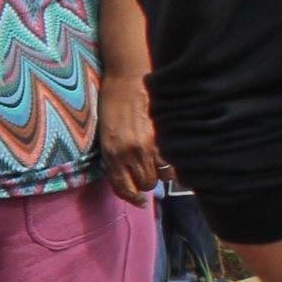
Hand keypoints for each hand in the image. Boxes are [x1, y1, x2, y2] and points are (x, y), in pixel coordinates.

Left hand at [99, 72, 161, 203]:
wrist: (129, 78)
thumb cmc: (114, 103)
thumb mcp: (107, 134)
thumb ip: (116, 157)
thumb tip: (131, 178)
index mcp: (111, 153)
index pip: (123, 188)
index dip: (133, 199)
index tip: (140, 202)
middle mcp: (129, 153)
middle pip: (146, 184)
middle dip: (147, 181)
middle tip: (149, 170)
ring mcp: (148, 145)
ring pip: (162, 176)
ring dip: (162, 172)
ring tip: (160, 159)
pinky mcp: (164, 136)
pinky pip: (174, 161)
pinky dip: (174, 161)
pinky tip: (171, 152)